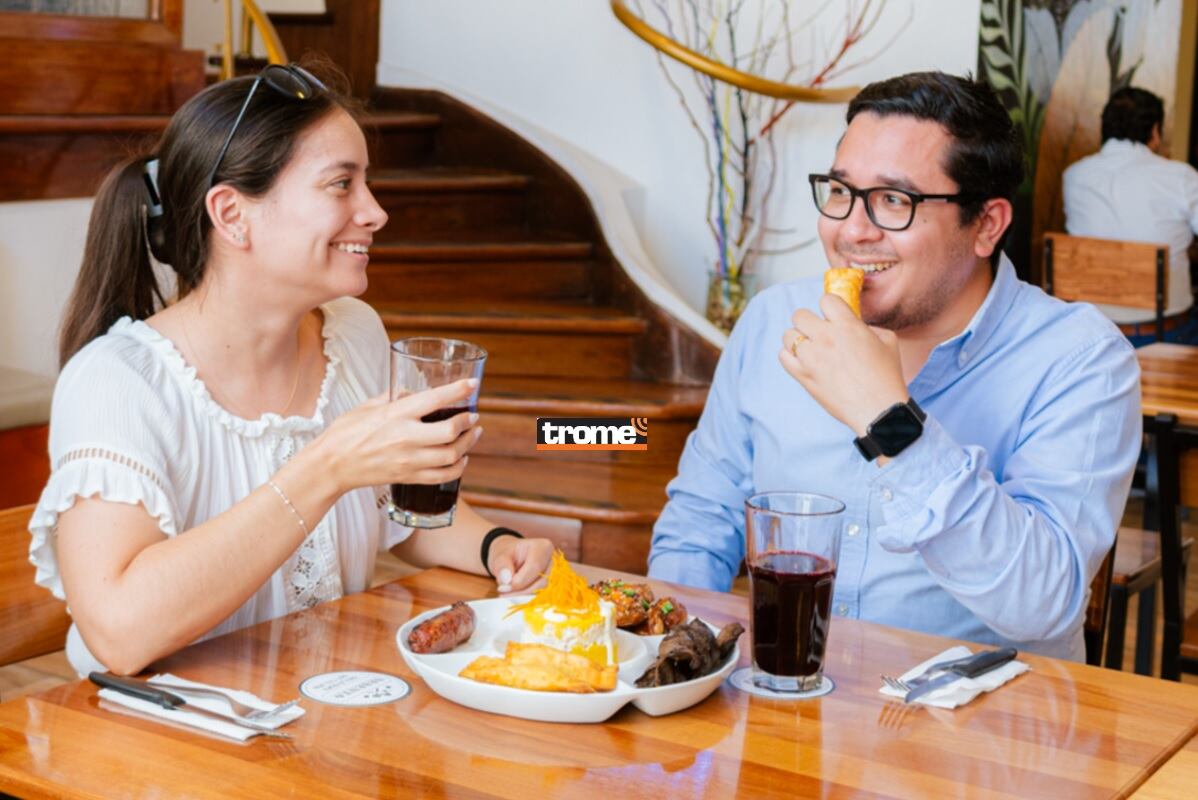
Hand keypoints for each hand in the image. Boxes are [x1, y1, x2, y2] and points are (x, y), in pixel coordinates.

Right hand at [314, 379, 481, 493]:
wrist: (331, 465)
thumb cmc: (345, 432)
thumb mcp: (368, 405)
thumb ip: (395, 397)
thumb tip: (415, 392)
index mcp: (396, 414)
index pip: (435, 399)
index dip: (458, 391)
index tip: (473, 385)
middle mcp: (405, 438)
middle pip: (450, 431)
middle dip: (468, 422)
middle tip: (473, 416)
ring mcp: (408, 460)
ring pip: (451, 455)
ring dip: (469, 444)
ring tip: (474, 434)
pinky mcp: (408, 477)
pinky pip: (442, 476)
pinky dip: (458, 468)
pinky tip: (461, 459)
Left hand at [487, 536, 553, 592]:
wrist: (512, 557)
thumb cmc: (508, 554)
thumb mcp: (500, 555)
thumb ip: (502, 566)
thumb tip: (506, 579)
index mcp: (544, 547)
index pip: (535, 566)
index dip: (520, 580)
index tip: (503, 587)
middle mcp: (554, 560)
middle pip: (542, 582)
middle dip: (521, 591)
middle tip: (503, 593)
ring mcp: (556, 574)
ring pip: (544, 592)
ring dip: (524, 597)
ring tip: (507, 594)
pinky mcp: (553, 586)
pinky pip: (543, 597)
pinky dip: (528, 600)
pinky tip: (516, 597)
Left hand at [779, 294, 908, 435]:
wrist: (879, 410)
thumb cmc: (887, 377)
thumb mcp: (888, 341)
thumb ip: (867, 328)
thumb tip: (854, 325)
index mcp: (848, 326)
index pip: (825, 300)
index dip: (829, 308)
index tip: (833, 318)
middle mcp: (826, 338)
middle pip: (799, 315)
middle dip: (808, 322)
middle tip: (818, 334)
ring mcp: (811, 357)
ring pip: (788, 335)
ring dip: (797, 339)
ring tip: (810, 349)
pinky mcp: (803, 376)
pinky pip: (783, 356)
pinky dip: (790, 356)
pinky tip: (803, 361)